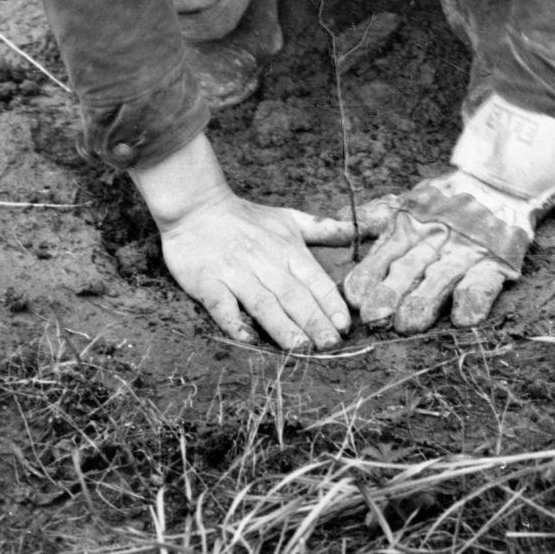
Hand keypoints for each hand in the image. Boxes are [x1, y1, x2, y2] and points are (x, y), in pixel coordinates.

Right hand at [130, 133, 354, 350]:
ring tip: (300, 347)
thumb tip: (359, 231)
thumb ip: (324, 229)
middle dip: (314, 321)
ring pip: (263, 302)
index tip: (345, 325)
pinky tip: (246, 338)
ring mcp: (236, 273)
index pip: (315, 280)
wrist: (195, 206)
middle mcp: (265, 262)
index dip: (331, 303)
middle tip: (330, 344)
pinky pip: (221, 304)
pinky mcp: (208, 282)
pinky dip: (233, 321)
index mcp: (287, 249)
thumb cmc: (246, 218)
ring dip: (282, 326)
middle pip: (294, 295)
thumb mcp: (289, 219)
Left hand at [343, 173, 528, 332]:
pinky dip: (474, 299)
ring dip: (424, 301)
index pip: (382, 256)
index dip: (368, 276)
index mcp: (409, 230)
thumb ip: (376, 214)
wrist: (500, 181)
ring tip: (409, 324)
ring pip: (441, 279)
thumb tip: (338, 214)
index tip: (355, 297)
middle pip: (408, 270)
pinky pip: (484, 283)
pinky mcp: (496, 262)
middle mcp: (434, 242)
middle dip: (390, 293)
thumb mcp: (411, 202)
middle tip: (375, 316)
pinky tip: (464, 318)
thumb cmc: (448, 197)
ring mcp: (466, 253)